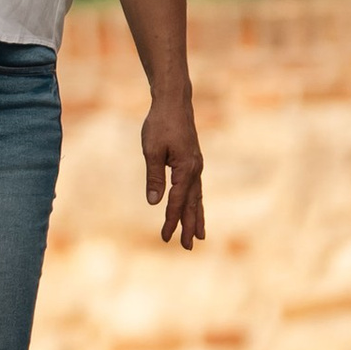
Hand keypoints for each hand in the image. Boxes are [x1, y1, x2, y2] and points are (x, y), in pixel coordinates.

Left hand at [143, 90, 205, 248]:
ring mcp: (196, 166)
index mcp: (186, 168)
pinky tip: (194, 209)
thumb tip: (155, 202)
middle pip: (192, 204)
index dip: (171, 220)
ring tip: (198, 235)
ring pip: (197, 197)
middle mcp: (195, 170)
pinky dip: (195, 202)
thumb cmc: (160, 124)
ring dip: (196, 217)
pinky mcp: (193, 162)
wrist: (174, 102)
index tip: (165, 237)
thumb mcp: (152, 150)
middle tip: (187, 247)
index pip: (177, 200)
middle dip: (189, 226)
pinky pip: (195, 188)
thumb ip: (154, 177)